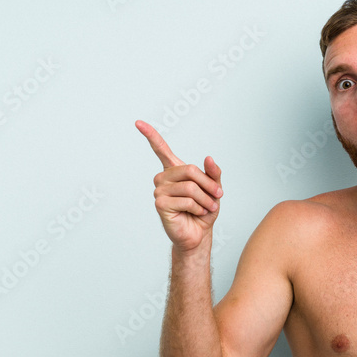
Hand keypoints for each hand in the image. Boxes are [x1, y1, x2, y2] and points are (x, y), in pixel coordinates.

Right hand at [136, 120, 223, 251]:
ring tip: (207, 208)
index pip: (160, 149)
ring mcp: (159, 191)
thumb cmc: (204, 210)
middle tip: (218, 196)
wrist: (199, 234)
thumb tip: (208, 158)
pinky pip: (186, 201)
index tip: (138, 122)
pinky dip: (198, 208)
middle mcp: (163, 178)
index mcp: (174, 170)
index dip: (150, 135)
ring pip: (191, 187)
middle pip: (190, 170)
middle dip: (208, 185)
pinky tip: (196, 213)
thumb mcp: (214, 189)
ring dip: (205, 199)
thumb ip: (213, 173)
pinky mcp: (160, 204)